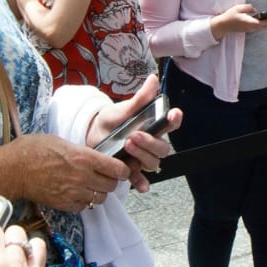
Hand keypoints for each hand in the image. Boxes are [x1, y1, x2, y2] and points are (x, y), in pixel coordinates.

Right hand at [10, 133, 129, 210]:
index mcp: (84, 157)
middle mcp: (83, 176)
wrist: (13, 170)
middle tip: (104, 177)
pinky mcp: (65, 204)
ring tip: (89, 185)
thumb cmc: (33, 150)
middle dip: (111, 181)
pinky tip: (76, 193)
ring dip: (98, 192)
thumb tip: (93, 157)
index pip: (117, 169)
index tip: (121, 169)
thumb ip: (81, 151)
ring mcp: (74, 192)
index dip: (122, 170)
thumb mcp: (61, 142)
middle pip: (112, 186)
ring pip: (100, 198)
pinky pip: (84, 206)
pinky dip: (84, 201)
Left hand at [86, 74, 182, 191]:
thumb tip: (153, 79)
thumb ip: (140, 97)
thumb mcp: (124, 107)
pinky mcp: (131, 169)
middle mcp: (151, 143)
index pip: (170, 124)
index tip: (173, 114)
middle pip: (162, 148)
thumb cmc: (112, 119)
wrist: (92, 133)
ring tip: (127, 145)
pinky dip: (142, 183)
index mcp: (153, 126)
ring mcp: (142, 157)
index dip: (174, 120)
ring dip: (143, 155)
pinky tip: (142, 187)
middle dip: (151, 142)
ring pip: (153, 162)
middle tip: (135, 135)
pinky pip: (140, 178)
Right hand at [209, 3, 266, 40]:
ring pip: (263, 28)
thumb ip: (248, 7)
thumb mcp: (238, 8)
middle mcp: (250, 27)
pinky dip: (266, 24)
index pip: (261, 23)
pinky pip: (260, 27)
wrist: (223, 25)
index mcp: (248, 22)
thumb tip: (255, 9)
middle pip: (264, 26)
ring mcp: (250, 29)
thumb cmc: (230, 16)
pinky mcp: (249, 29)